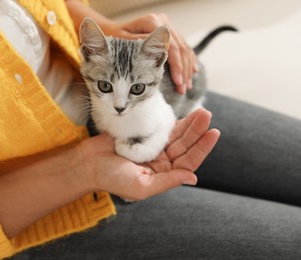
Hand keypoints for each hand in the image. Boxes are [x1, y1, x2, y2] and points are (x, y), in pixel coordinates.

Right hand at [79, 109, 219, 200]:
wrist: (87, 164)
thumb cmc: (110, 178)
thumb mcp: (141, 186)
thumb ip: (167, 181)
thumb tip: (193, 178)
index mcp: (163, 175)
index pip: (188, 162)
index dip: (202, 148)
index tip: (214, 133)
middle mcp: (162, 162)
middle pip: (185, 145)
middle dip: (197, 131)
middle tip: (207, 114)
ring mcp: (154, 148)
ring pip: (177, 135)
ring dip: (190, 124)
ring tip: (202, 112)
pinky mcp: (144, 135)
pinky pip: (164, 128)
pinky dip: (175, 121)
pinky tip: (186, 114)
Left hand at [104, 13, 197, 94]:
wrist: (113, 32)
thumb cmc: (115, 39)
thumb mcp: (123, 42)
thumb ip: (141, 45)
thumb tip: (161, 49)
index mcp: (152, 22)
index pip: (170, 46)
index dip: (176, 65)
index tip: (177, 82)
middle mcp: (162, 22)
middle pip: (180, 48)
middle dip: (183, 71)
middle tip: (182, 88)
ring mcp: (167, 27)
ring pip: (184, 49)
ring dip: (187, 69)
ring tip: (186, 86)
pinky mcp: (170, 33)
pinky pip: (184, 47)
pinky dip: (189, 61)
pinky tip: (193, 72)